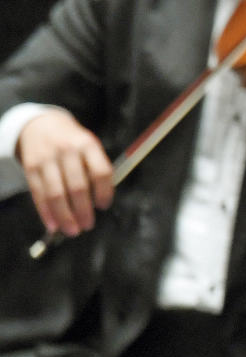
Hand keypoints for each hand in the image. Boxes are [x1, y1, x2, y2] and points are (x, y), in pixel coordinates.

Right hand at [15, 110, 112, 239]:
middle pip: (77, 186)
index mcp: (88, 144)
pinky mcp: (31, 168)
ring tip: (72, 230)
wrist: (40, 125)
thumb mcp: (88, 145)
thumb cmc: (72, 142)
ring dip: (65, 216)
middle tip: (88, 225)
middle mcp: (67, 151)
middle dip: (83, 210)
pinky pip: (38, 194)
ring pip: (56, 193)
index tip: (104, 206)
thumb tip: (101, 201)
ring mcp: (47, 160)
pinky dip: (46, 212)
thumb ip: (96, 168)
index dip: (104, 192)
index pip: (100, 171)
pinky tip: (53, 225)